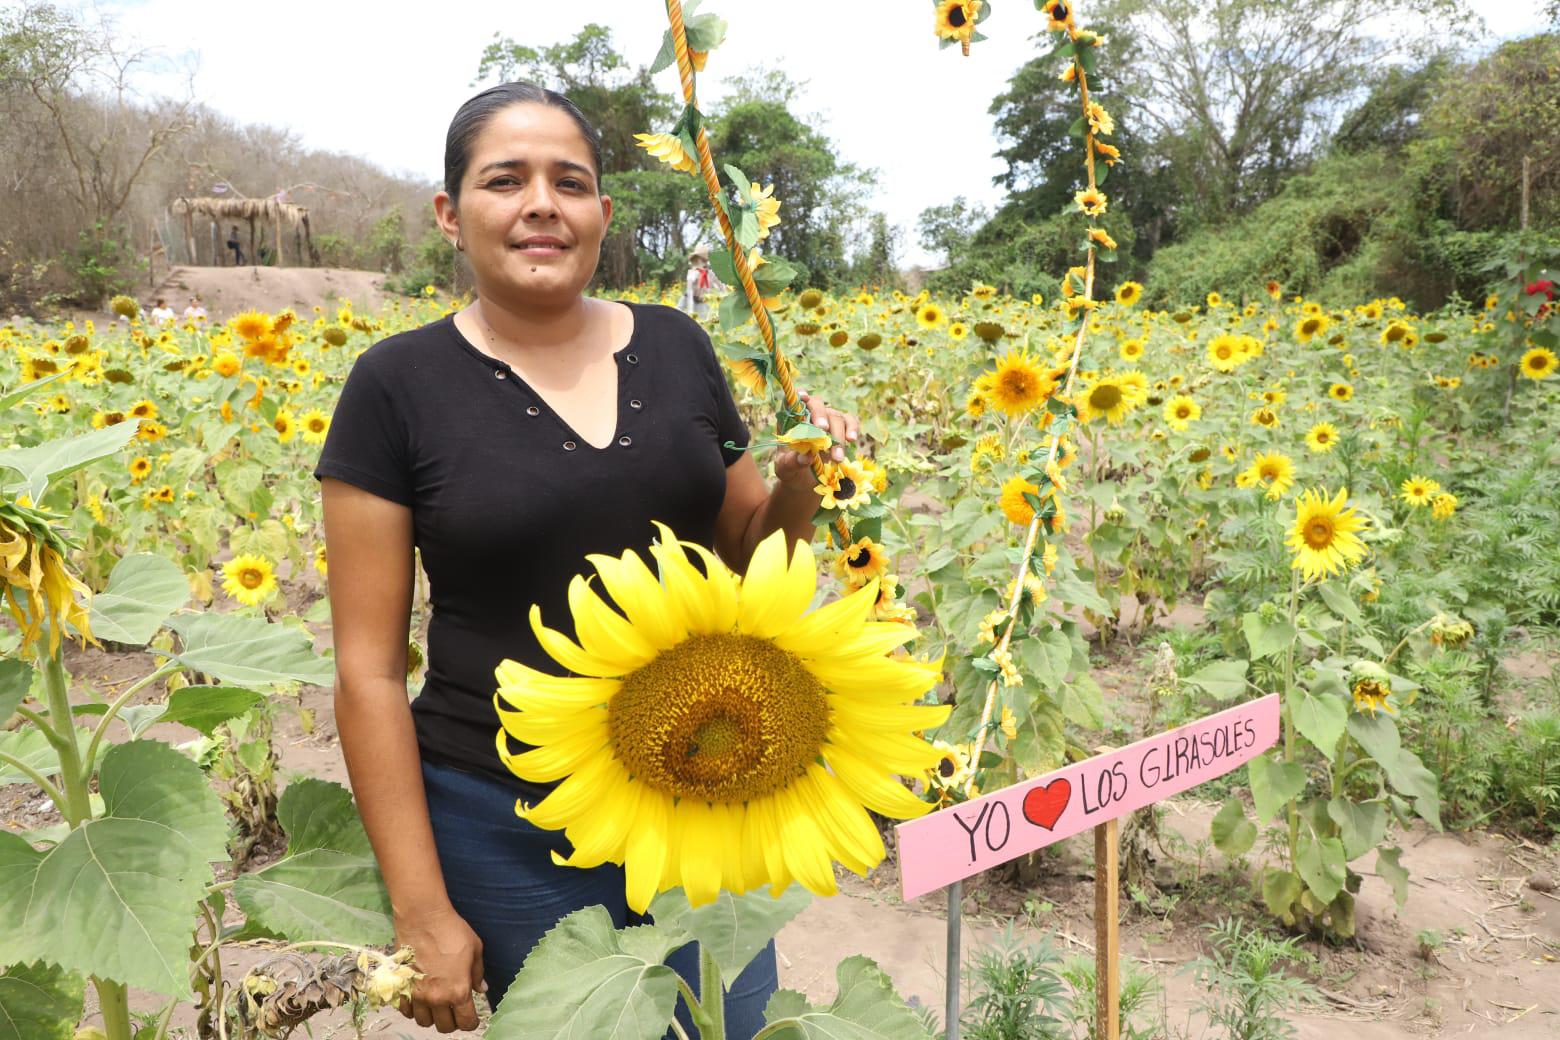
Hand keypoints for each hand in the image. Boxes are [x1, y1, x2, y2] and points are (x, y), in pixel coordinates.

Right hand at [394, 905, 485, 1031]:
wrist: (423, 918)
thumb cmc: (452, 931)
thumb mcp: (475, 949)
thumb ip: (478, 973)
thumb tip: (481, 989)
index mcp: (459, 991)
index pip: (466, 1022)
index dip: (471, 1022)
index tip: (471, 1017)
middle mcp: (437, 998)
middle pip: (444, 1027)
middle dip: (452, 1021)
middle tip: (454, 1009)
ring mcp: (417, 995)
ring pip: (424, 1022)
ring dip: (432, 1016)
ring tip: (436, 1003)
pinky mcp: (402, 988)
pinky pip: (406, 1011)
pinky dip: (413, 1009)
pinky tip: (419, 998)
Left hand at [774, 391, 859, 493]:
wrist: (805, 481)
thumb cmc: (791, 469)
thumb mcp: (786, 468)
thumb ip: (792, 462)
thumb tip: (807, 456)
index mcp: (790, 420)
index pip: (793, 400)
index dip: (798, 395)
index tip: (804, 398)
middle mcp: (810, 415)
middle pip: (817, 404)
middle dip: (820, 415)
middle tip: (822, 430)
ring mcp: (828, 420)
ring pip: (835, 417)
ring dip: (837, 436)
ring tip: (836, 458)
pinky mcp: (842, 428)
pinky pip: (850, 422)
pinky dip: (852, 429)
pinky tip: (851, 440)